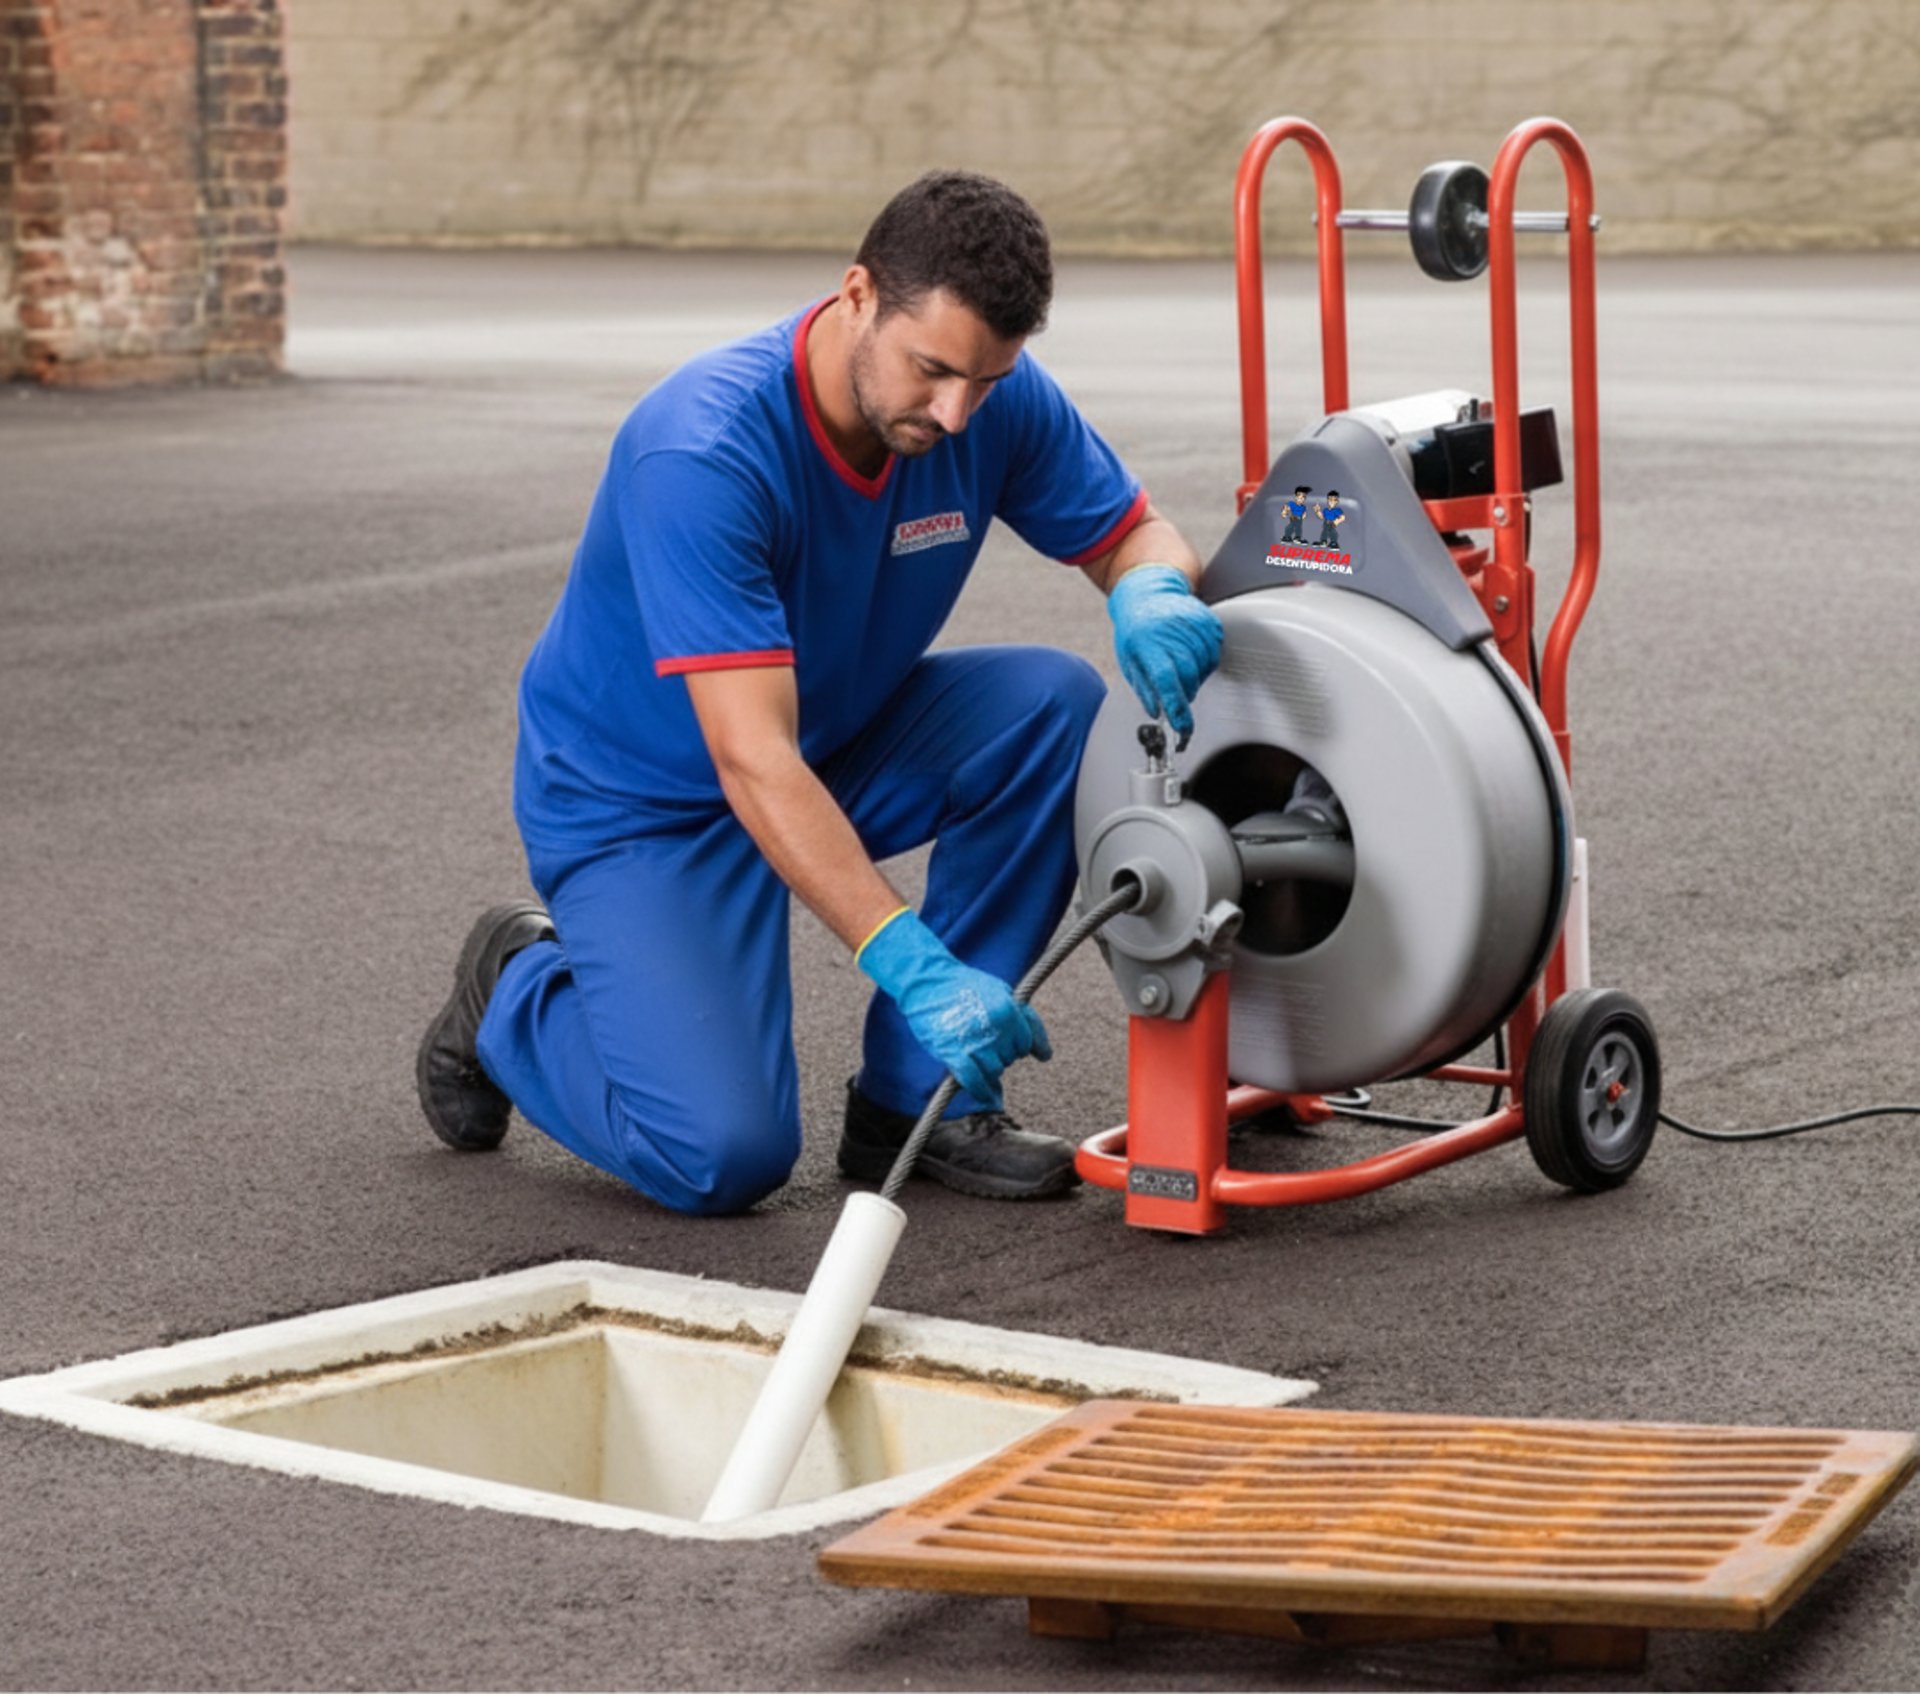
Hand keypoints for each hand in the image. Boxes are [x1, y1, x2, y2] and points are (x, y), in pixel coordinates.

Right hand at [856, 910, 1049, 1108]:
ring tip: (973, 1052)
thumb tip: (1046, 1056)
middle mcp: (996, 1027)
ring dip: (987, 1069)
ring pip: (994, 1071)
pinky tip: (986, 1096)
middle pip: (1010, 1058)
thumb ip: (1026, 1020)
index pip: (1026, 1043)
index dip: (1015, 1044)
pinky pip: (974, 1081)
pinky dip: (981, 1091)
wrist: (926, 979)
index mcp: (1009, 1010)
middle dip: (1000, 1054)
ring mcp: (974, 1041)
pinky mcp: (952, 1052)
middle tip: (981, 1040)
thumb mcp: (1001, 991)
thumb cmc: (964, 984)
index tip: (1004, 1042)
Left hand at [1106, 563, 1223, 739]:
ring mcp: (1192, 624)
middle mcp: (1171, 632)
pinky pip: (1215, 652)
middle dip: (1186, 692)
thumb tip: (1158, 712)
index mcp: (1147, 644)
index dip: (1177, 707)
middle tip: (1179, 694)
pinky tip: (1192, 655)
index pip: (1166, 681)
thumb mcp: (1130, 661)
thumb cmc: (1135, 629)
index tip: (1183, 727)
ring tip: (1181, 667)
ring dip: (1196, 677)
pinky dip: (1206, 662)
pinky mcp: (1207, 621)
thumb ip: (1145, 689)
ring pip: (1205, 666)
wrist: (1147, 593)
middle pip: (1189, 675)